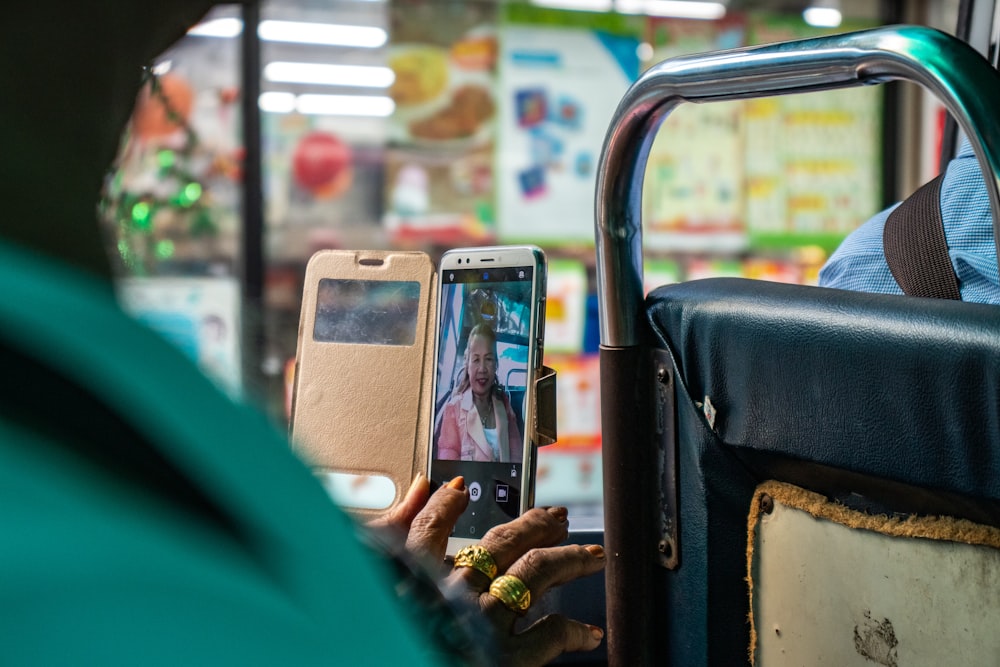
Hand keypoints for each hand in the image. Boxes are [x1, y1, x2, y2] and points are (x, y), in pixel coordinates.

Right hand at [372, 474, 605, 665]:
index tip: (459, 492)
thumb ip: (390, 532)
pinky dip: (571, 632)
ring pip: (535, 574)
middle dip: (535, 525)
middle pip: (501, 543)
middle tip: (558, 518)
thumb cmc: (380, 640)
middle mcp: (454, 594)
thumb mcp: (371, 580)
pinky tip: (588, 633)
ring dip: (568, 558)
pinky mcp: (504, 660)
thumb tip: (419, 486)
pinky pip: (547, 637)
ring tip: (591, 556)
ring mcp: (482, 623)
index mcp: (415, 578)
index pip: (432, 528)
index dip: (447, 506)